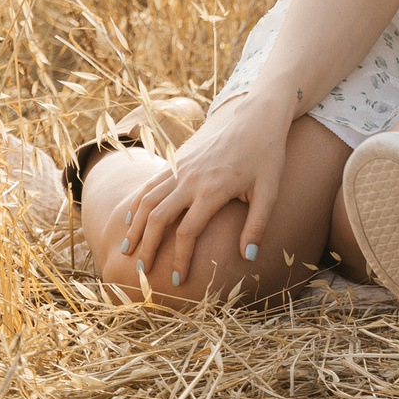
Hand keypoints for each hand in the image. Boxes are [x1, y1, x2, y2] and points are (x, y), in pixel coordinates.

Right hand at [123, 93, 288, 289]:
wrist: (256, 118)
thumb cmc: (266, 156)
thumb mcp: (270, 191)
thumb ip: (258, 225)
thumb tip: (248, 257)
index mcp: (213, 190)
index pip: (187, 232)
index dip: (180, 259)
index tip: (178, 280)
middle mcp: (190, 179)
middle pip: (158, 218)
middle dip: (148, 247)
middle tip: (142, 271)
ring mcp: (181, 167)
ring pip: (147, 200)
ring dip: (136, 226)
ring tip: (128, 249)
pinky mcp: (178, 159)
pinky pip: (151, 184)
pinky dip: (137, 202)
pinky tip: (132, 219)